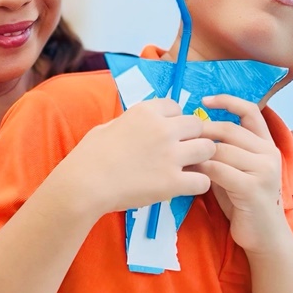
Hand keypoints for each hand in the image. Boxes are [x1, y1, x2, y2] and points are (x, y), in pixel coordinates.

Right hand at [60, 98, 214, 215]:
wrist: (84, 184)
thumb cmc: (89, 155)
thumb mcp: (108, 126)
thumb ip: (131, 122)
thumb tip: (140, 125)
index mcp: (145, 112)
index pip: (176, 106)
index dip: (174, 120)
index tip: (166, 132)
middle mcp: (162, 129)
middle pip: (197, 125)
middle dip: (192, 136)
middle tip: (182, 150)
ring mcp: (170, 156)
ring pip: (208, 148)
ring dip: (201, 157)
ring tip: (189, 167)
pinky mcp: (173, 182)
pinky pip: (203, 180)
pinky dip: (198, 184)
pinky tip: (186, 186)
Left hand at [197, 95, 291, 254]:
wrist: (264, 235)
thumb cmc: (243, 200)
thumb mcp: (236, 169)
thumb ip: (224, 150)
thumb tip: (192, 130)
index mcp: (267, 144)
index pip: (251, 112)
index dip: (228, 101)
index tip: (204, 100)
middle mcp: (269, 153)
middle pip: (229, 130)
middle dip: (201, 132)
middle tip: (180, 137)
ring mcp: (263, 170)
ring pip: (222, 149)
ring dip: (197, 152)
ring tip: (181, 157)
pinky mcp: (253, 188)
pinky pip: (219, 170)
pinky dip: (201, 170)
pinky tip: (190, 174)